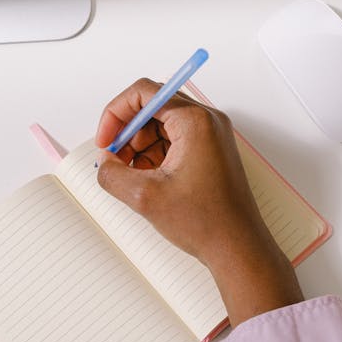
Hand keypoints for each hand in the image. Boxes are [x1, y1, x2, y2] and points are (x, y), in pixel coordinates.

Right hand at [96, 79, 302, 325]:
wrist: (237, 247)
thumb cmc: (207, 222)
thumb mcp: (145, 198)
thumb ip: (113, 174)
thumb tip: (104, 163)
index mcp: (195, 121)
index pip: (144, 93)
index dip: (116, 114)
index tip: (106, 141)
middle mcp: (207, 122)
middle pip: (152, 108)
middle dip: (127, 134)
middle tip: (114, 161)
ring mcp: (210, 137)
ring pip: (161, 127)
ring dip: (139, 147)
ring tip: (132, 177)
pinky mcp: (210, 153)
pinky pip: (174, 142)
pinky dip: (155, 157)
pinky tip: (148, 181)